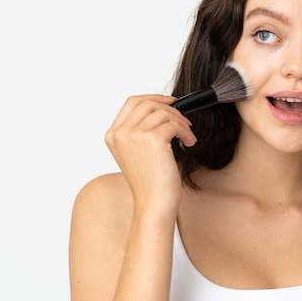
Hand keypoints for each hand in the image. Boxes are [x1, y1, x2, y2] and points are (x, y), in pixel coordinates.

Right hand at [104, 95, 195, 212]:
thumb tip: (162, 108)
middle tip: (183, 121)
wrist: (154, 202)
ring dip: (180, 121)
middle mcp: (120, 133)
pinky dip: (185, 131)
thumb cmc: (150, 181)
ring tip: (187, 135)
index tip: (170, 102)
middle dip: (169, 108)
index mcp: (113, 135)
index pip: (132, 102)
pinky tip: (188, 142)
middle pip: (147, 102)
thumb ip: (140, 129)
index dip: (153, 98)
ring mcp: (134, 135)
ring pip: (163, 112)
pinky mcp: (153, 139)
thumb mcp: (137, 151)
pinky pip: (174, 124)